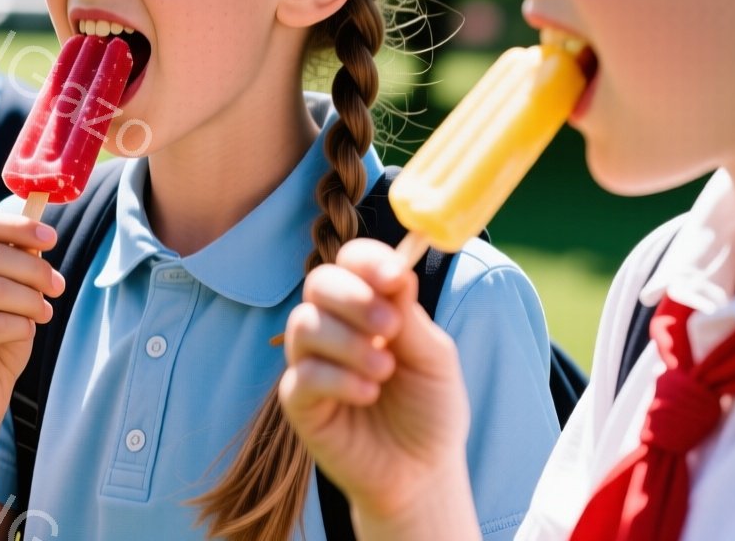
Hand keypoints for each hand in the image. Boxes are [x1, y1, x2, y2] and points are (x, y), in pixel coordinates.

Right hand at [0, 212, 64, 443]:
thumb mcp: (10, 298)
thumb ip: (18, 266)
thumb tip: (39, 234)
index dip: (17, 225)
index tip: (51, 236)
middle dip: (34, 269)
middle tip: (57, 286)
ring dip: (31, 300)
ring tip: (44, 314)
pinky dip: (21, 326)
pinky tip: (25, 334)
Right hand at [279, 238, 470, 521]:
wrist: (422, 472)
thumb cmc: (429, 410)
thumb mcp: (434, 360)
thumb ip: (411, 318)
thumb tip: (398, 272)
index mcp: (369, 306)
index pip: (352, 262)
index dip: (367, 262)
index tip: (393, 278)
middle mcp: (335, 326)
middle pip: (319, 283)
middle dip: (353, 297)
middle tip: (389, 327)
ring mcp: (312, 361)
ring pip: (304, 324)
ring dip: (347, 342)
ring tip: (384, 371)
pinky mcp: (299, 401)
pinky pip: (304, 374)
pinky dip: (338, 379)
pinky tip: (368, 394)